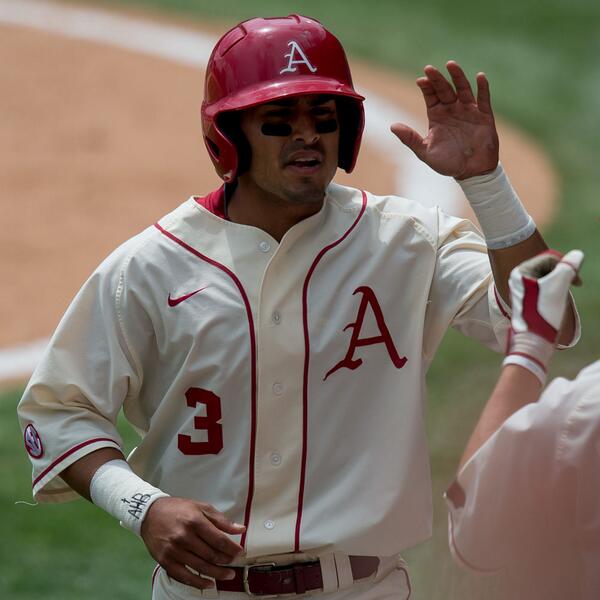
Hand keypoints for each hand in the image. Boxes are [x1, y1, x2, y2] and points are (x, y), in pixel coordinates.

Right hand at [140, 497, 245, 589]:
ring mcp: (174, 551)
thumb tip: (240, 529)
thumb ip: (221, 520)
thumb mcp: (201, 507)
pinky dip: (198, 583)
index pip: (218, 539)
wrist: (150, 513)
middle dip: (226, 561)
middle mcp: (184, 536)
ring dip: (217, 573)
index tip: (239, 552)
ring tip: (228, 575)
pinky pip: (184, 577)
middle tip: (234, 563)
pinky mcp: (165, 561)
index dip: (232, 548)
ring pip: (200, 567)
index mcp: (194, 521)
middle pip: (211, 555)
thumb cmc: (177, 509)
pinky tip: (209, 584)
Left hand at [391, 61, 498, 178]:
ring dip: (458, 77)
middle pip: (444, 89)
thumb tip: (392, 126)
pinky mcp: (484, 116)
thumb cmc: (447, 163)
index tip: (420, 80)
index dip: (426, 87)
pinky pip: (484, 99)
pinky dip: (483, 88)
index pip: (431, 96)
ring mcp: (468, 111)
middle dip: (437, 79)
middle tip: (430, 69)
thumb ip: (410, 139)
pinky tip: (480, 77)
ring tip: (451, 65)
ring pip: (463, 89)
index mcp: (437, 116)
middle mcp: (452, 110)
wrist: (470, 172)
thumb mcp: (425, 152)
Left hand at [504, 249, 582, 382]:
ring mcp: (521, 290)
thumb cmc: (543, 312)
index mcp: (520, 272)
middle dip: (563, 276)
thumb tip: (577, 254)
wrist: (532, 340)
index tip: (578, 282)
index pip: (549, 259)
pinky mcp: (526, 301)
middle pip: (547, 268)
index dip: (567, 267)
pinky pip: (543, 290)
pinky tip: (556, 304)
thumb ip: (567, 268)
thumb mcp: (558, 287)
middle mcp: (518, 279)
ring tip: (561, 298)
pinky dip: (554, 293)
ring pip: (547, 279)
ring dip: (559, 285)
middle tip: (572, 286)